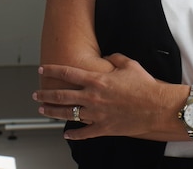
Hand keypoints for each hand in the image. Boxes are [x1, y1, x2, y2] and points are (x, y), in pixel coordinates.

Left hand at [33, 54, 167, 139]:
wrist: (156, 107)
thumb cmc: (145, 86)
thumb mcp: (129, 64)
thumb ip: (114, 58)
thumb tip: (106, 58)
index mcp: (97, 80)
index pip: (68, 73)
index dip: (52, 70)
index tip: (42, 69)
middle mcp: (92, 97)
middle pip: (61, 95)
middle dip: (45, 94)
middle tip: (36, 94)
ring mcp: (96, 114)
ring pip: (67, 114)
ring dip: (53, 112)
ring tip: (43, 111)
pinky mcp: (103, 128)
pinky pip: (84, 133)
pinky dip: (73, 134)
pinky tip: (66, 134)